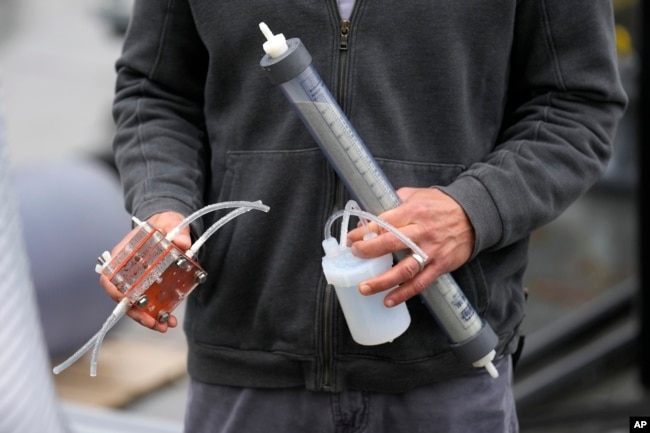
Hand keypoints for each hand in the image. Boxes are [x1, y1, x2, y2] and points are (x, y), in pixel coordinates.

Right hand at [99, 211, 190, 332]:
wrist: (170, 227)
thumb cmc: (164, 224)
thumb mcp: (171, 221)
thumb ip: (176, 228)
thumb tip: (181, 241)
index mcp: (124, 254)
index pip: (109, 276)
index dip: (115, 291)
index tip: (128, 301)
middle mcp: (125, 270)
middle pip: (122, 297)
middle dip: (136, 313)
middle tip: (153, 321)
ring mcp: (136, 281)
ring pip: (135, 305)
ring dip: (148, 318)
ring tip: (164, 325)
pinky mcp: (148, 287)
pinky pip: (148, 304)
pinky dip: (156, 314)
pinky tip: (169, 320)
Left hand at [346, 187, 474, 306]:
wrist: (473, 216)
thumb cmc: (440, 205)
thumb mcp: (416, 194)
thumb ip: (392, 202)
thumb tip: (368, 216)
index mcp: (412, 212)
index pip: (382, 223)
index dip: (364, 232)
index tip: (350, 240)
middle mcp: (421, 232)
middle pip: (390, 244)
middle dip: (368, 252)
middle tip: (354, 257)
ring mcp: (431, 251)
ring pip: (404, 269)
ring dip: (382, 281)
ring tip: (364, 289)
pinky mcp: (440, 266)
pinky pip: (420, 283)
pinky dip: (403, 294)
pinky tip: (388, 300)